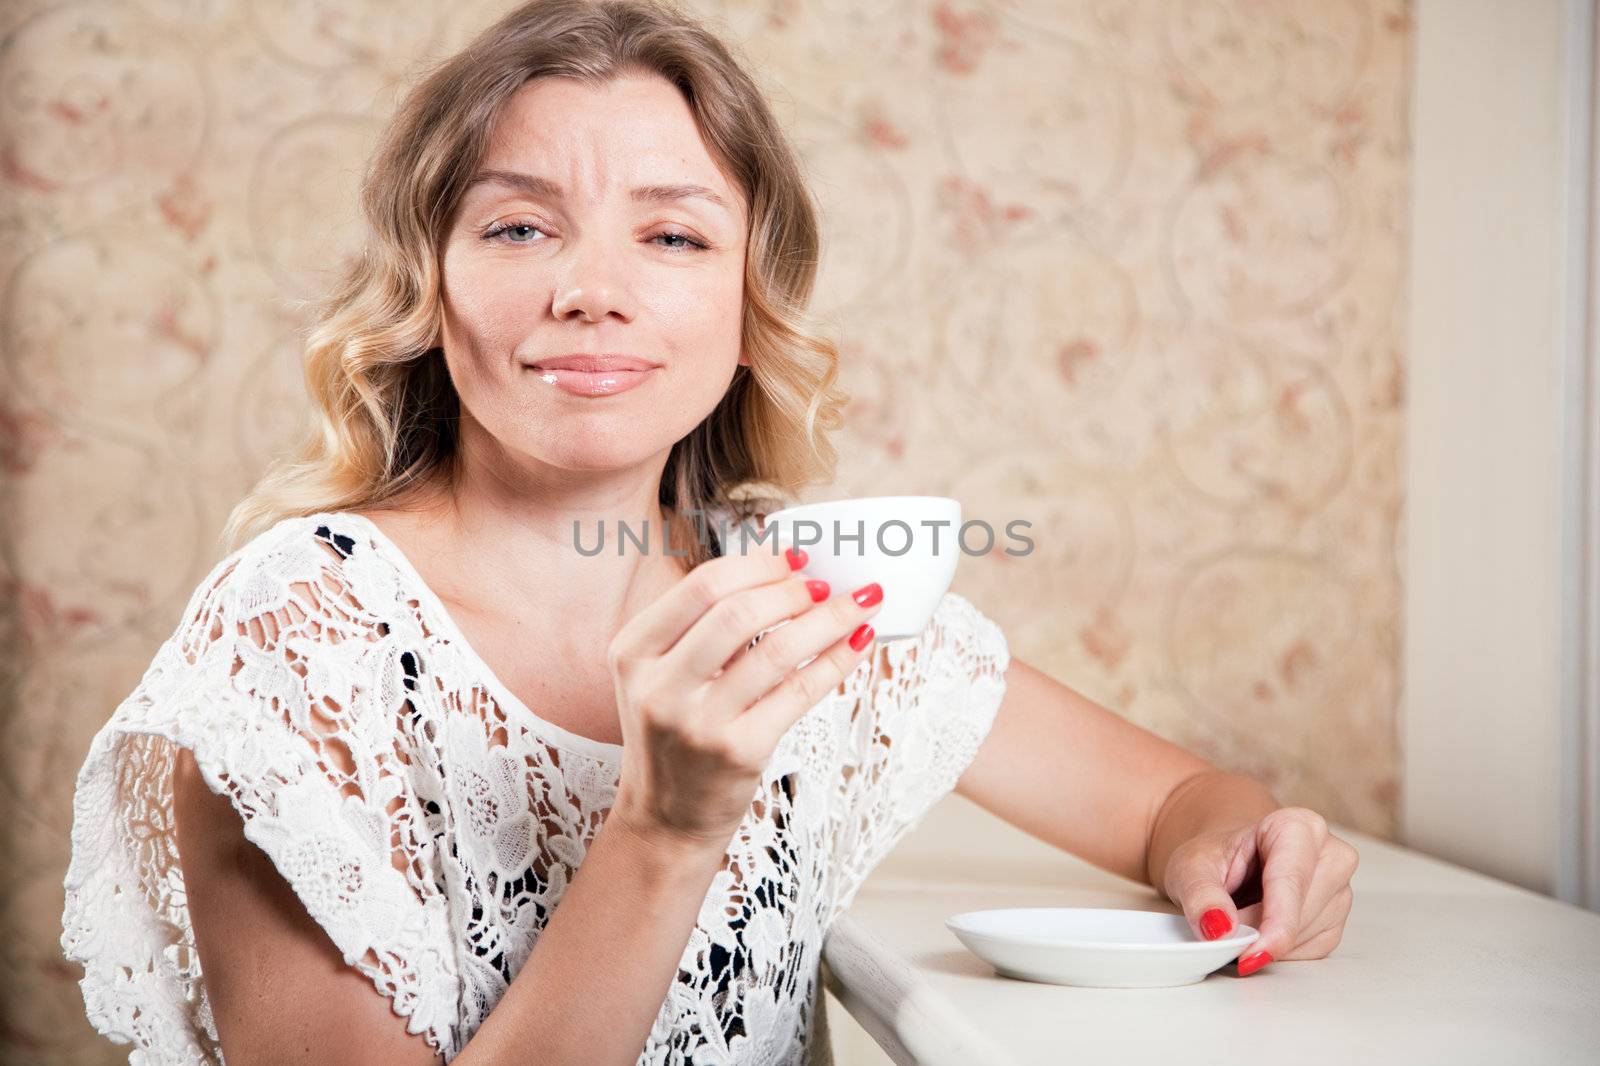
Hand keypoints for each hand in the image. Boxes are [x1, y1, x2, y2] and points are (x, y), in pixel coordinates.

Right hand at [606, 541, 883, 850]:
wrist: (665, 820)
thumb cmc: (674, 736)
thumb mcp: (663, 675)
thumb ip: (704, 627)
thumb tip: (780, 570)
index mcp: (633, 651)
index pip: (702, 586)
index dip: (756, 564)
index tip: (794, 557)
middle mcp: (659, 685)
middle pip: (738, 611)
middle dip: (793, 589)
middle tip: (826, 584)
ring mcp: (698, 722)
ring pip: (777, 649)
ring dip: (830, 618)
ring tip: (859, 604)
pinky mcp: (738, 751)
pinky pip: (801, 692)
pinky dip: (837, 661)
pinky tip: (857, 643)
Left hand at [1162, 806, 1358, 975]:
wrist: (1228, 862)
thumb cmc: (1214, 856)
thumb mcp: (1190, 868)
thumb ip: (1201, 896)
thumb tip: (1220, 930)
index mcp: (1298, 826)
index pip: (1291, 881)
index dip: (1272, 923)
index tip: (1249, 954)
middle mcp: (1330, 854)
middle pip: (1301, 912)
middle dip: (1260, 931)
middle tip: (1224, 930)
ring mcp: (1339, 889)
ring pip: (1307, 936)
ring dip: (1267, 942)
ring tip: (1237, 920)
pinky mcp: (1335, 921)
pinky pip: (1310, 951)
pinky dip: (1279, 952)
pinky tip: (1259, 931)